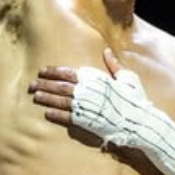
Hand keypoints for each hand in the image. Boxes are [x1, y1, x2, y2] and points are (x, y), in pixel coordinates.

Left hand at [28, 48, 174, 174]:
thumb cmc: (136, 100)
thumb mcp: (128, 79)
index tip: (41, 70)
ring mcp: (88, 107)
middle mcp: (90, 91)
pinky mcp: (88, 121)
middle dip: (44, 84)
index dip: (53, 71)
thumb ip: (114, 65)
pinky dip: (55, 114)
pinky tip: (46, 112)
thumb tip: (106, 51)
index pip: (69, 72)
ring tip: (35, 96)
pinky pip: (67, 117)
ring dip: (46, 97)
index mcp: (97, 79)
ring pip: (61, 100)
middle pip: (60, 85)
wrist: (142, 122)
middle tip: (31, 85)